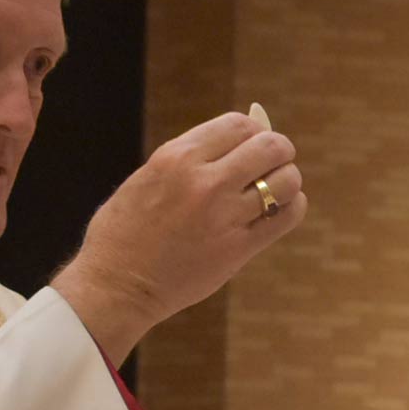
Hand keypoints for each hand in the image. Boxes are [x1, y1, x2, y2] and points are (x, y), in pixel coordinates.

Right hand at [50, 111, 306, 359]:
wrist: (116, 285)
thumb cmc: (126, 230)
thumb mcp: (149, 176)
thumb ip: (190, 158)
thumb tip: (237, 138)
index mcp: (177, 157)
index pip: (239, 124)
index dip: (255, 130)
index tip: (253, 143)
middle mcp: (203, 181)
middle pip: (270, 146)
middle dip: (278, 151)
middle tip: (273, 164)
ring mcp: (223, 216)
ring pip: (286, 180)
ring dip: (287, 180)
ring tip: (276, 190)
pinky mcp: (237, 249)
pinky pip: (286, 216)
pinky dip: (292, 207)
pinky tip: (281, 210)